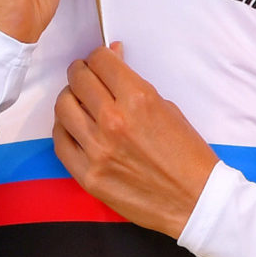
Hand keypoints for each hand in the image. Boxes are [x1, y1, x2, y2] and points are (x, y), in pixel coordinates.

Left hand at [52, 43, 218, 238]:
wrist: (195, 200)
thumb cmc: (187, 154)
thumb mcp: (167, 108)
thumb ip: (134, 84)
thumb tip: (113, 57)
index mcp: (138, 99)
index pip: (100, 61)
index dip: (99, 56)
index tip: (100, 61)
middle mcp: (114, 121)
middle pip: (78, 80)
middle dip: (80, 71)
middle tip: (85, 75)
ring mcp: (97, 150)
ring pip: (63, 108)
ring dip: (69, 97)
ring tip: (78, 100)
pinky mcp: (88, 176)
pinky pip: (60, 142)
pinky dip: (63, 128)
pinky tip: (72, 126)